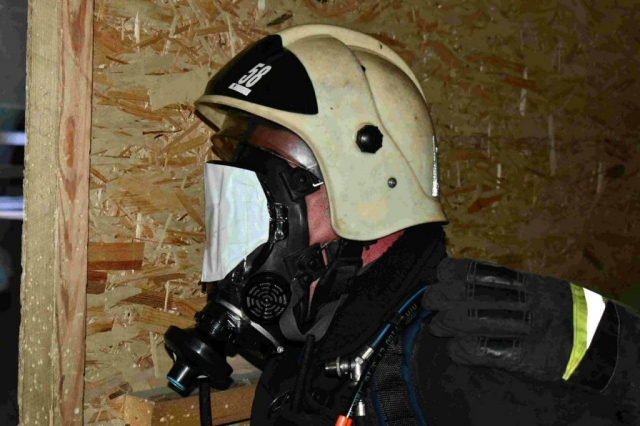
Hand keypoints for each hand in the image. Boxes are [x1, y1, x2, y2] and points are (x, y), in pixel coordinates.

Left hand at [422, 258, 618, 389]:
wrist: (600, 341)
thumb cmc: (563, 312)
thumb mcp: (538, 286)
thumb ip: (505, 283)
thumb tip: (464, 278)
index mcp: (522, 281)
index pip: (473, 270)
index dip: (449, 274)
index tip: (439, 278)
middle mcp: (520, 299)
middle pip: (463, 293)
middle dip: (438, 298)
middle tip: (431, 305)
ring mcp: (522, 326)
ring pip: (466, 319)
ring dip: (444, 324)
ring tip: (438, 327)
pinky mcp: (523, 354)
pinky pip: (480, 349)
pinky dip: (461, 349)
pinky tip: (456, 348)